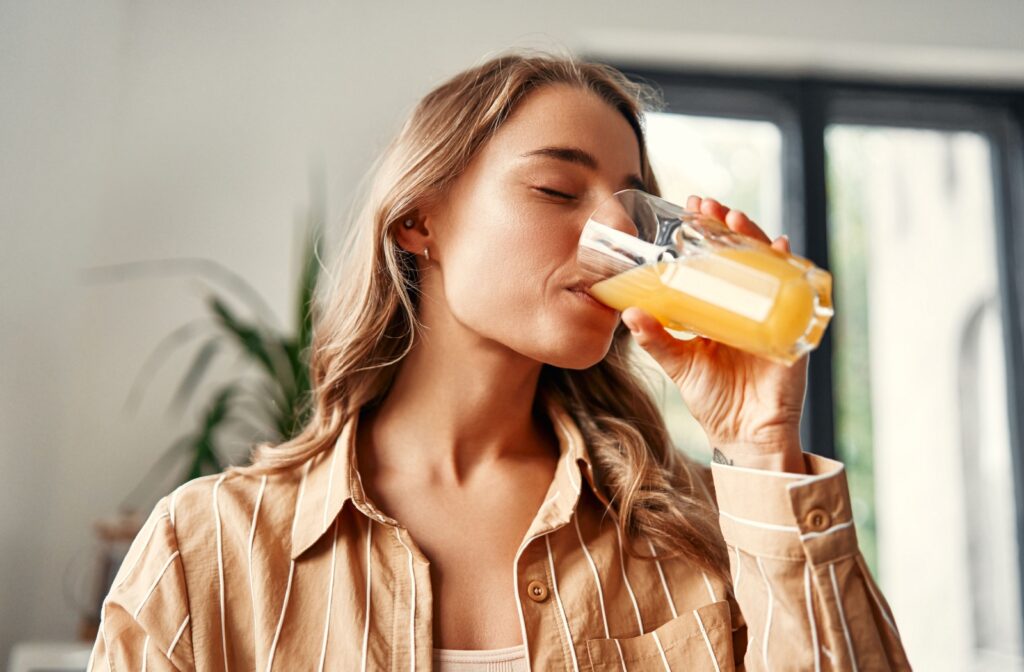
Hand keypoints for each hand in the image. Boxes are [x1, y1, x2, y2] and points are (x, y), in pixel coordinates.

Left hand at [620, 196, 808, 472]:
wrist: (745, 436)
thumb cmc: (714, 399)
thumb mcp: (680, 364)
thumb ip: (656, 339)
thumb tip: (630, 312)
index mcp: (722, 308)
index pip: (715, 260)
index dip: (705, 234)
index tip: (689, 208)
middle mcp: (749, 305)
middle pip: (742, 255)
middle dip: (727, 226)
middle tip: (707, 205)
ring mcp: (773, 314)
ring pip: (767, 266)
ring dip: (754, 239)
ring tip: (734, 220)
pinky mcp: (792, 330)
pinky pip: (796, 293)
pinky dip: (789, 270)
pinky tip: (780, 249)